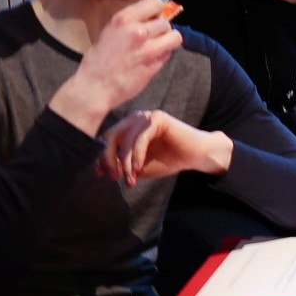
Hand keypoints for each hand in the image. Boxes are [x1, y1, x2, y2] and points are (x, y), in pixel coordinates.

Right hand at [51, 0, 182, 134]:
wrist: (95, 87)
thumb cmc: (98, 61)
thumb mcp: (109, 33)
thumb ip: (130, 25)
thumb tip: (150, 20)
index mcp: (123, 20)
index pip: (154, 3)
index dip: (156, 11)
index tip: (153, 18)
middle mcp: (138, 31)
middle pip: (165, 22)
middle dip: (161, 30)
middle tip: (153, 38)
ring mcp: (148, 48)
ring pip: (174, 37)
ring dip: (168, 41)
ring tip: (157, 47)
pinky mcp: (155, 64)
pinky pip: (168, 54)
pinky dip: (164, 55)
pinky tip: (151, 60)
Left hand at [98, 109, 231, 186]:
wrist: (196, 156)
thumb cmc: (169, 159)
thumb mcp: (139, 166)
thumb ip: (122, 165)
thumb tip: (101, 169)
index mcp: (128, 127)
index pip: (107, 140)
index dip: (100, 157)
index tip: (99, 174)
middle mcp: (135, 118)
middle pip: (110, 136)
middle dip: (107, 158)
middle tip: (112, 177)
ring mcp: (146, 116)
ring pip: (125, 140)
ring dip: (125, 162)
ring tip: (130, 178)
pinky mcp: (158, 118)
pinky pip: (140, 138)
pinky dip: (136, 155)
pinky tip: (138, 168)